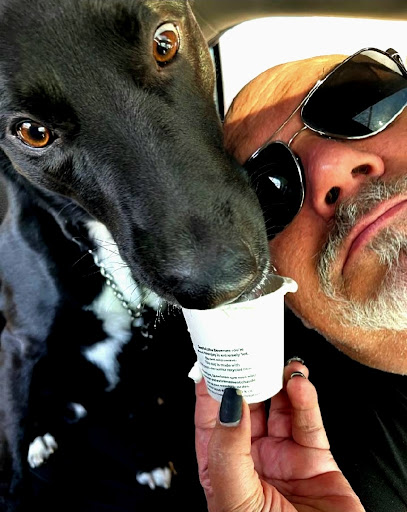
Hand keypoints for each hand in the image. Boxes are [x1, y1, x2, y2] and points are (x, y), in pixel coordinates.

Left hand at [194, 360, 364, 511]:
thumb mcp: (232, 497)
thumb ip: (226, 448)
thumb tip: (227, 402)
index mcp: (223, 465)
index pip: (211, 417)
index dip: (211, 386)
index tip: (213, 358)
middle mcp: (251, 457)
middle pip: (247, 405)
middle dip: (248, 376)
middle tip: (251, 351)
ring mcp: (284, 456)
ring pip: (279, 407)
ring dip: (280, 382)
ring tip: (279, 364)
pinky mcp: (316, 460)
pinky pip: (308, 422)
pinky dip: (306, 400)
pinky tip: (300, 385)